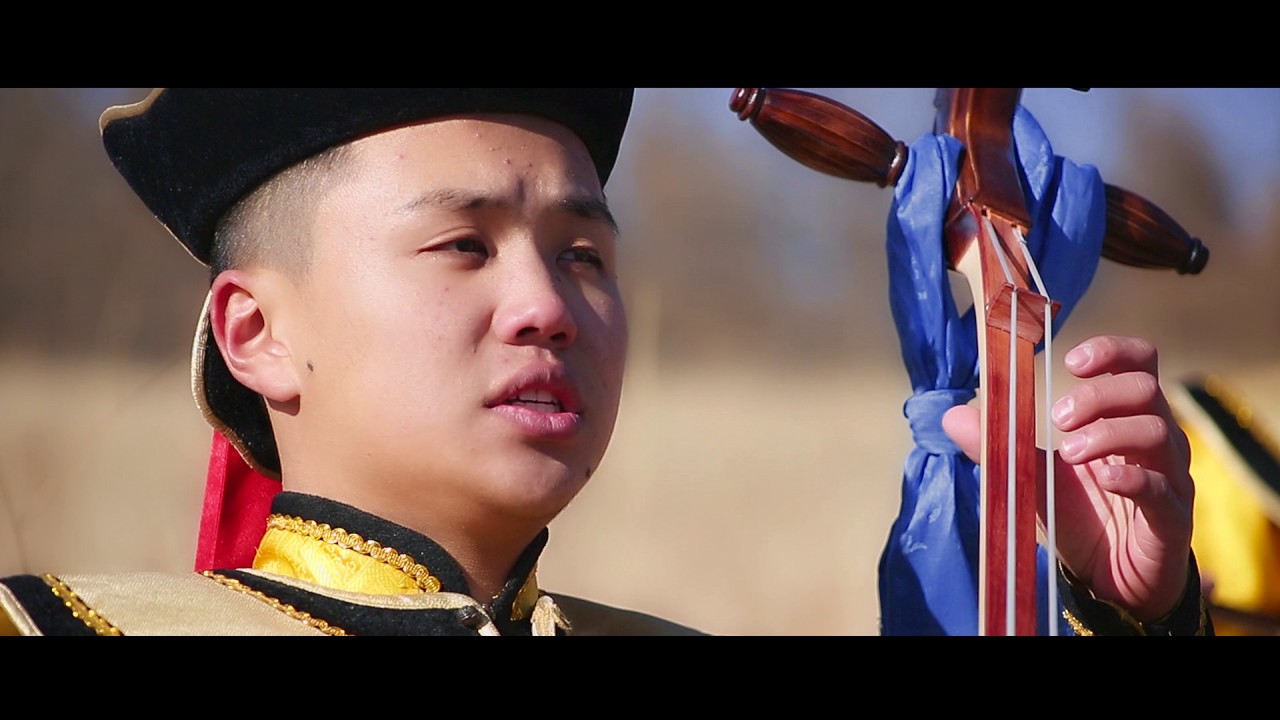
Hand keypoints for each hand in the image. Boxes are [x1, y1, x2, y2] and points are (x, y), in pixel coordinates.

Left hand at [942, 335, 1193, 621]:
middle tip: (1058, 418)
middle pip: (1145, 389)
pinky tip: (1104, 480)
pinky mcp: (1172, 520)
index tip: (1071, 361)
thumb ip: (1001, 443)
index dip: (1112, 351)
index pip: (1141, 363)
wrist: (1108, 580)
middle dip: (1098, 395)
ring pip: (1158, 431)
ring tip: (1068, 452)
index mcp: (1128, 419)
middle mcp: (1158, 441)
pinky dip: (1131, 479)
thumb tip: (950, 415)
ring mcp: (1170, 479)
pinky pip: (1161, 489)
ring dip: (1108, 433)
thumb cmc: (1081, 517)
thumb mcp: (1034, 475)